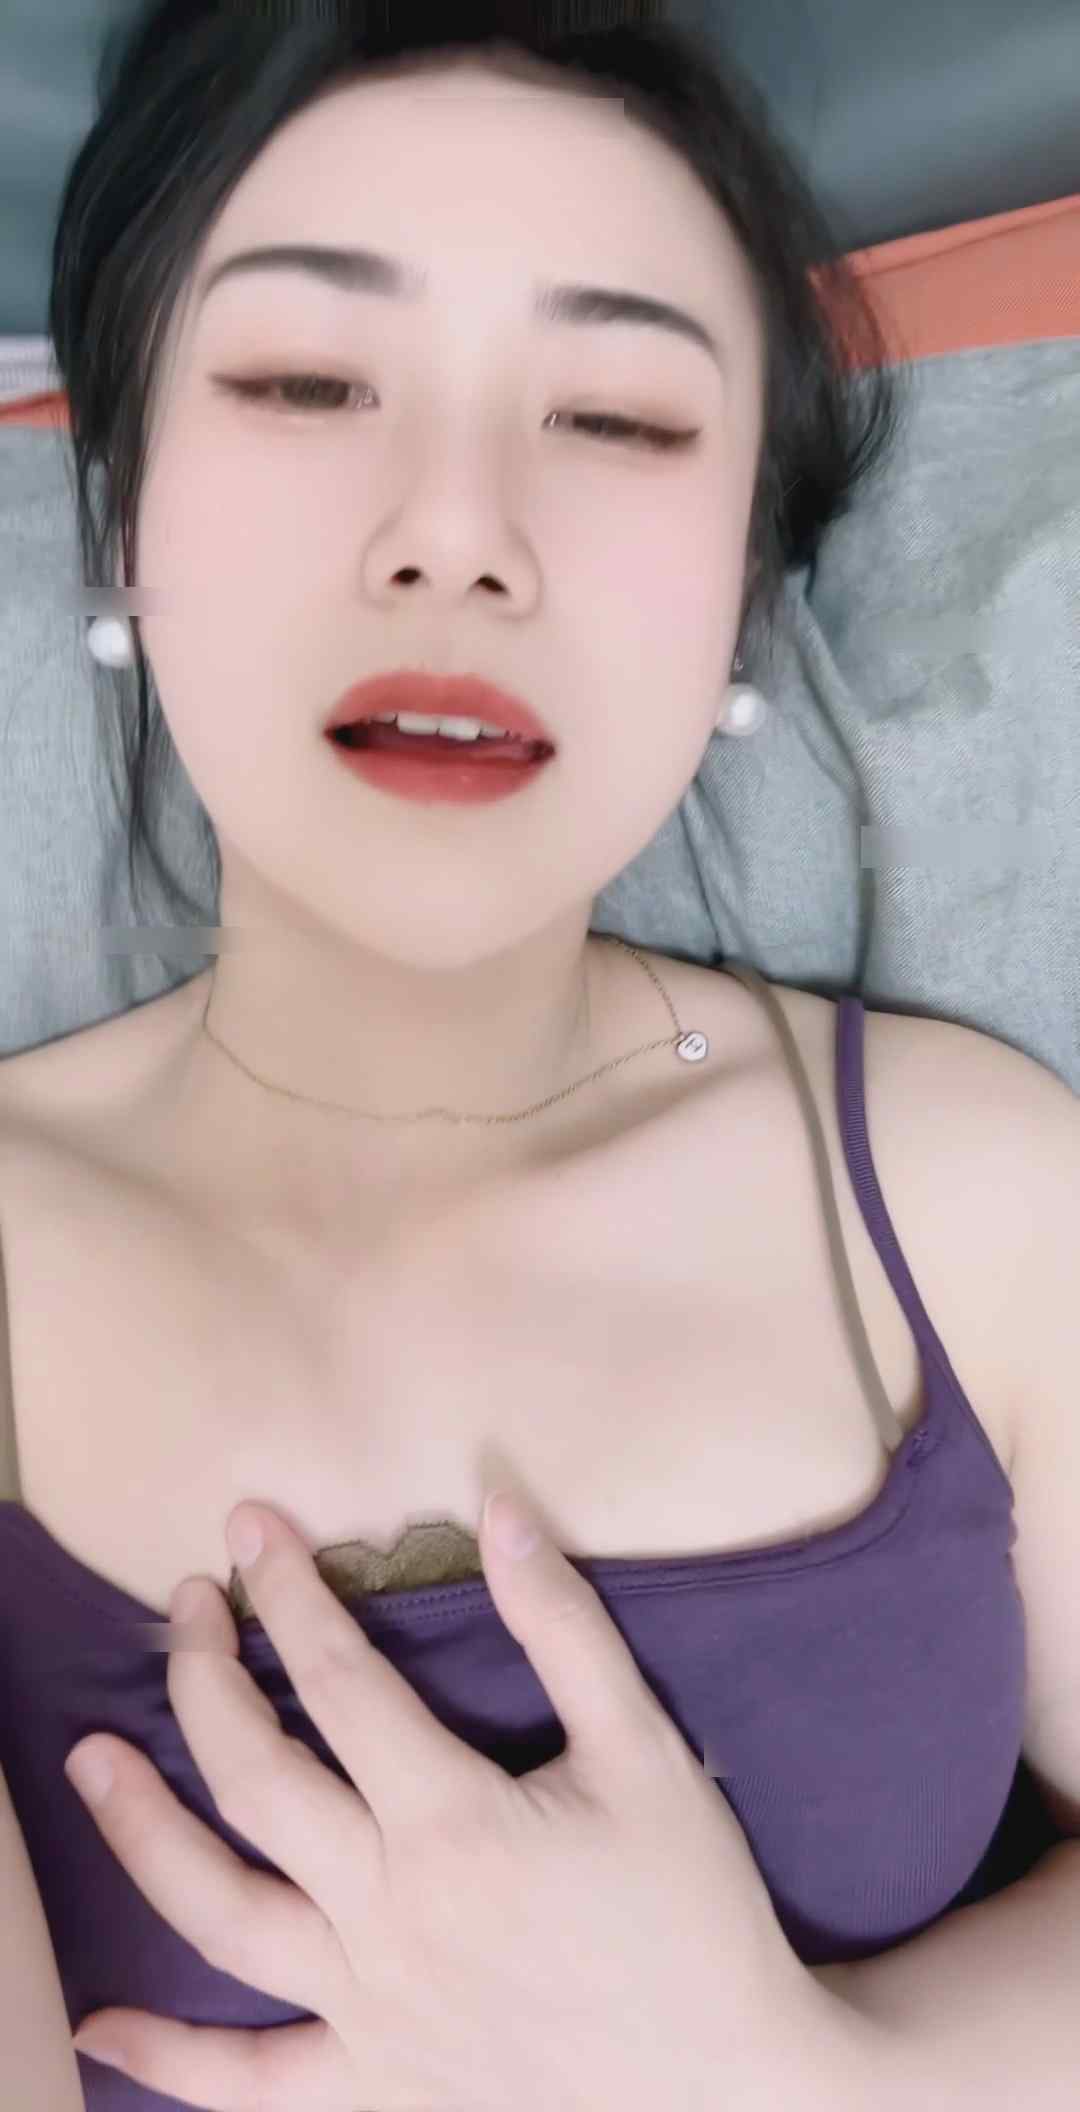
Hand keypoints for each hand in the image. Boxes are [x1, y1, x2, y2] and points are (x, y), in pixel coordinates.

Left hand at [64, 1489, 855, 2111]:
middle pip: (257, 1775)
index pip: (338, 1679)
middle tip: (186, 1604)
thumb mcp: (645, 1753)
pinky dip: (168, 2059)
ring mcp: (366, 2008)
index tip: (249, 1526)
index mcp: (453, 1824)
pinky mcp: (370, 2086)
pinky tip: (98, 2028)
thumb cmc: (692, 1910)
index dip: (286, 1591)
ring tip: (88, 1756)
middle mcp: (388, 1913)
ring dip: (143, 1828)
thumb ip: (565, 1627)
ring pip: (220, 1911)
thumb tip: (500, 1509)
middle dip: (206, 1674)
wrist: (730, 2086)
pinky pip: (248, 2083)